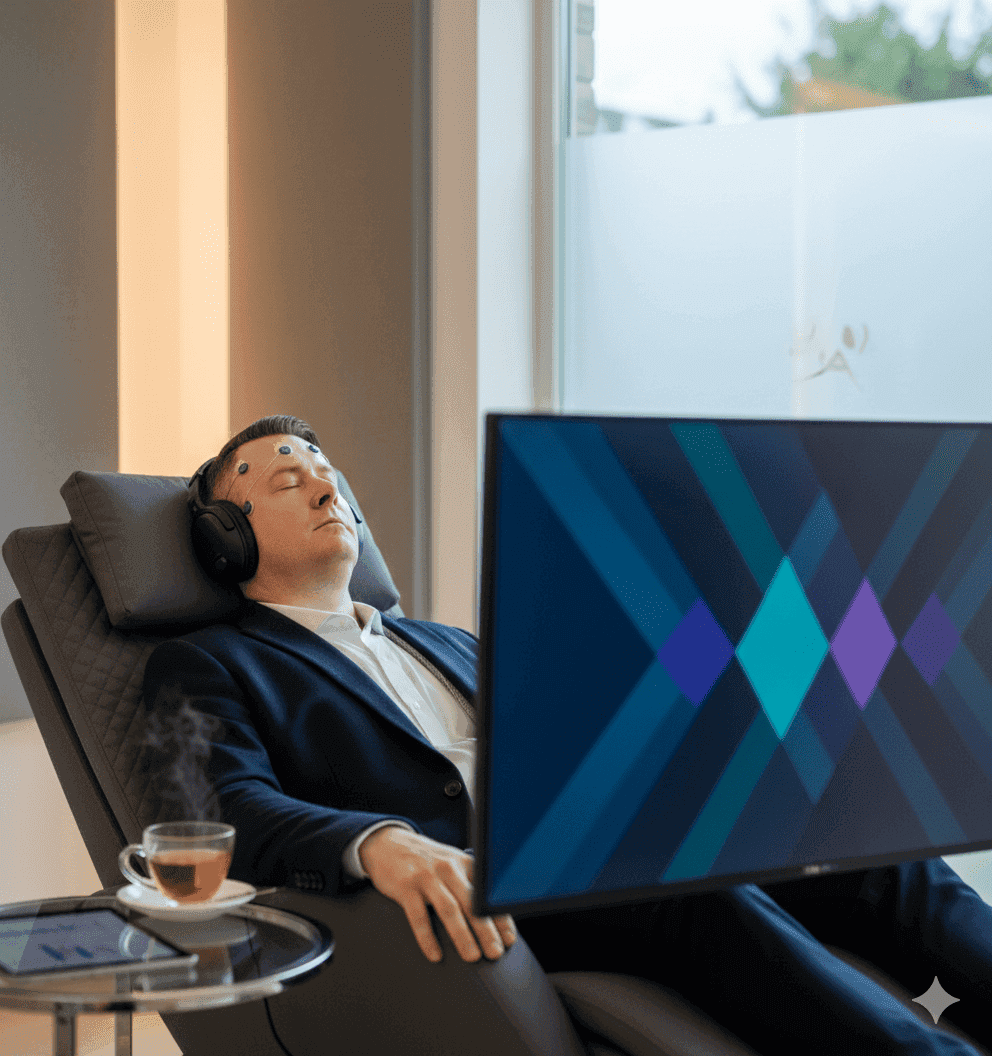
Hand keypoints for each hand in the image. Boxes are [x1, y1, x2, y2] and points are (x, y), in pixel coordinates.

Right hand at [358, 826, 516, 963]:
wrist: (388, 844)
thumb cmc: (426, 861)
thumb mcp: (451, 865)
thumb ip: (469, 885)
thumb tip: (492, 920)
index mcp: (464, 864)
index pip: (487, 894)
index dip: (500, 918)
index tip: (509, 940)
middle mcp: (448, 868)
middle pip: (471, 903)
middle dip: (486, 930)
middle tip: (495, 952)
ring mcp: (426, 877)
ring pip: (449, 909)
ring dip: (462, 935)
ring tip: (472, 956)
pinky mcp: (406, 887)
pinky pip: (418, 917)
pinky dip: (427, 938)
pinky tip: (435, 955)